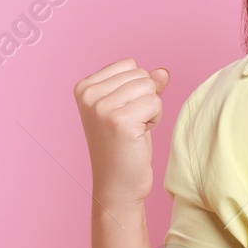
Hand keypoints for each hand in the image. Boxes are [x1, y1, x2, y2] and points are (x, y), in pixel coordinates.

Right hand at [75, 59, 170, 207]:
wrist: (117, 183)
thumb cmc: (125, 145)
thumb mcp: (132, 107)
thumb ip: (145, 85)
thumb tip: (163, 72)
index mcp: (84, 87)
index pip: (130, 64)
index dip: (137, 88)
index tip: (124, 112)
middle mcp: (88, 95)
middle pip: (141, 74)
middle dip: (146, 98)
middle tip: (131, 124)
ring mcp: (101, 107)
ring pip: (150, 87)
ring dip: (151, 109)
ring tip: (135, 129)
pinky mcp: (120, 121)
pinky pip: (156, 102)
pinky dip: (155, 119)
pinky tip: (140, 135)